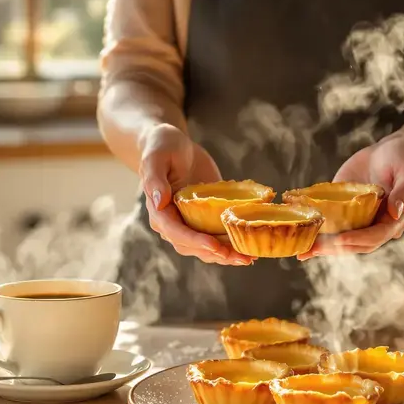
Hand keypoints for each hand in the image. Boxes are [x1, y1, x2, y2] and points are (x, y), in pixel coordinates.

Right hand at [139, 124, 253, 265]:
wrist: (174, 145)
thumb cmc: (162, 147)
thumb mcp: (156, 158)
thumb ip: (155, 180)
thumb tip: (159, 202)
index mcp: (159, 212)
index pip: (176, 232)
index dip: (196, 241)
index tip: (216, 247)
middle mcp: (173, 224)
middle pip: (193, 247)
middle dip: (217, 254)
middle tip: (242, 258)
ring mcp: (189, 224)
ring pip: (206, 248)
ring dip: (227, 255)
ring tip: (248, 258)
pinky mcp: (204, 221)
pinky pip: (216, 237)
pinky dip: (231, 244)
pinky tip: (249, 248)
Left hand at [299, 135, 403, 259]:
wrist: (392, 149)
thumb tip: (395, 212)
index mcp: (395, 220)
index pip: (376, 236)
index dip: (358, 239)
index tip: (340, 239)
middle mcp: (377, 225)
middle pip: (356, 243)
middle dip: (334, 248)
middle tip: (312, 249)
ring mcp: (361, 220)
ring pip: (342, 239)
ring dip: (323, 246)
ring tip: (303, 252)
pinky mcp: (347, 212)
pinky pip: (333, 225)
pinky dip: (319, 233)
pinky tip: (301, 238)